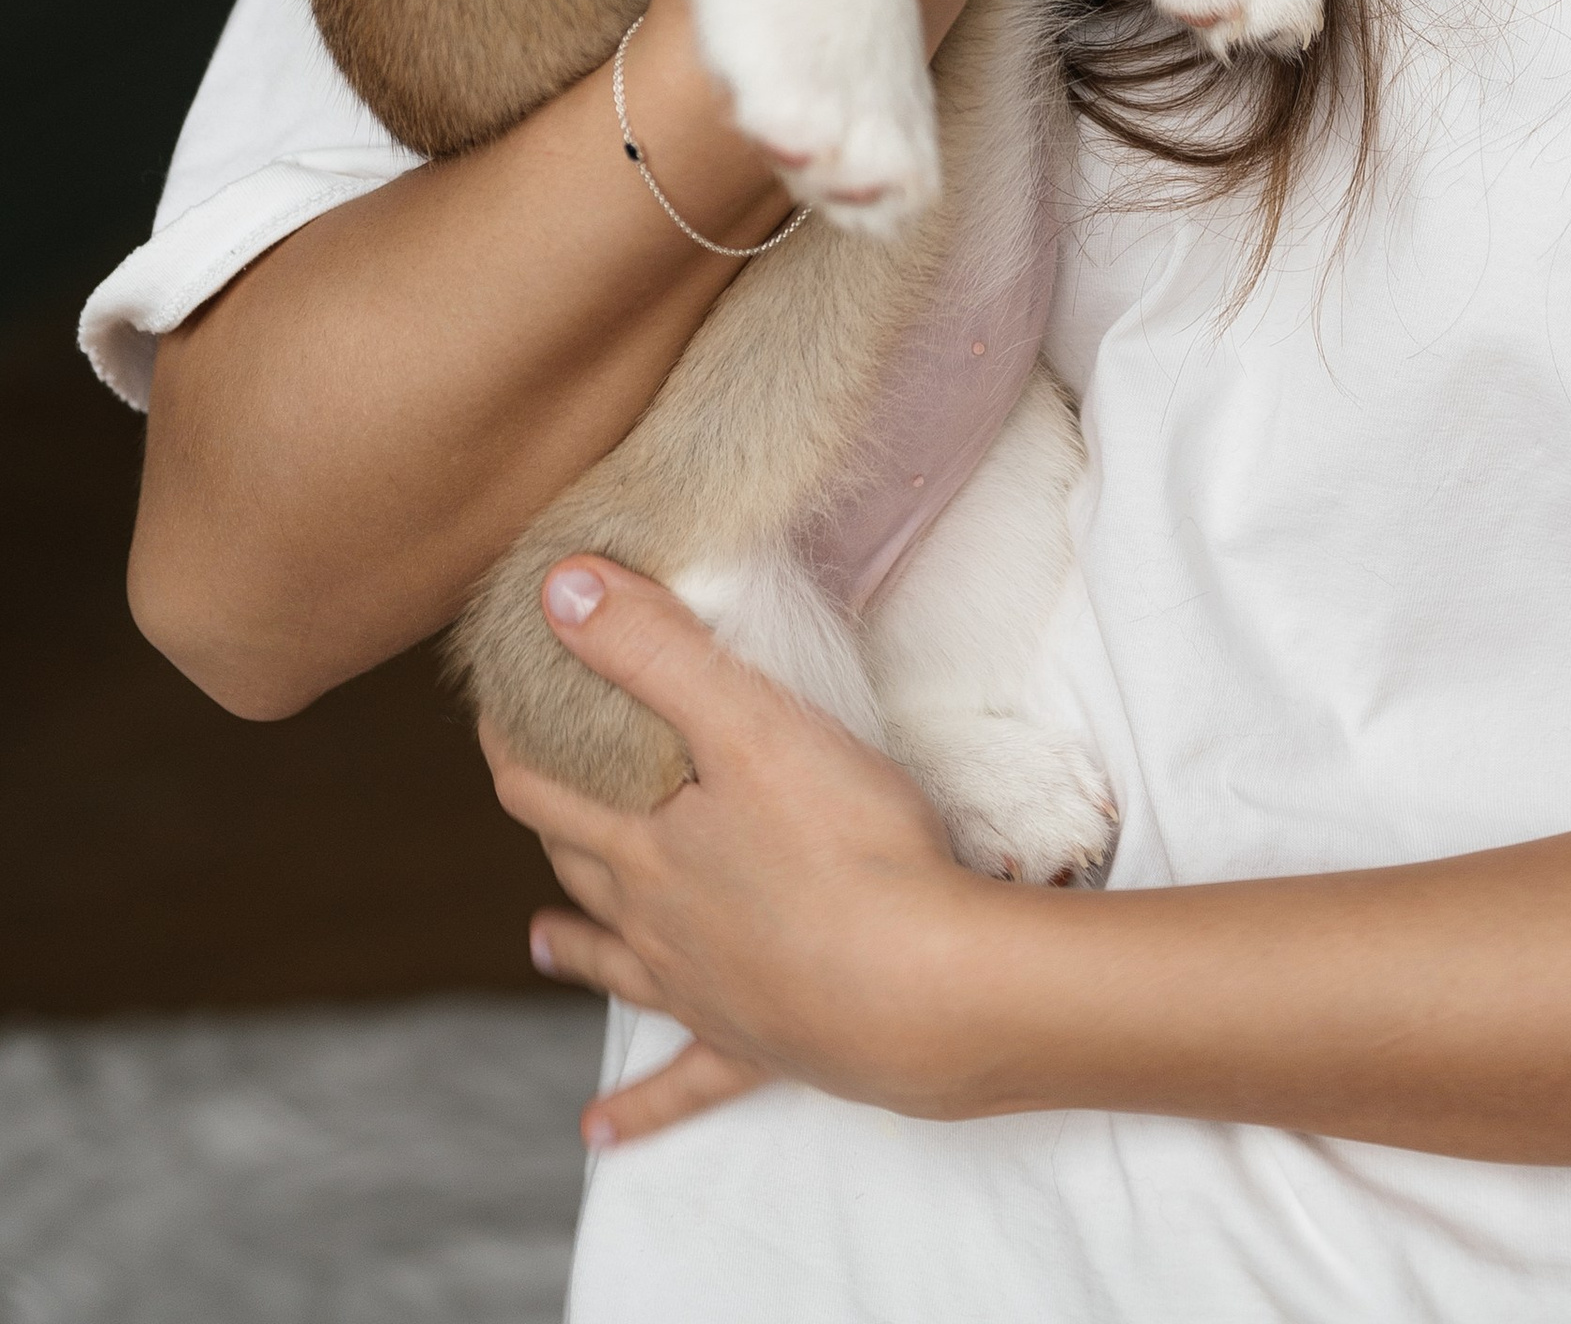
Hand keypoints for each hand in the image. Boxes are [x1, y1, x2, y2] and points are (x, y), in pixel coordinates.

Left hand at [489, 556, 1000, 1148]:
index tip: (498, 704)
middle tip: (530, 783)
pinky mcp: (757, 1046)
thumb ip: (657, 652)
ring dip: (575, 947)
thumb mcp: (751, 722)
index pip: (549, 788)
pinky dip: (639, 1108)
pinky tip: (599, 1134)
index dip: (515, 742)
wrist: (919, 990)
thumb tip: (556, 590)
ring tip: (542, 940)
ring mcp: (704, 990)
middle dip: (549, 821)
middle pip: (579, 867)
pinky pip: (684, 1083)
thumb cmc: (845, 846)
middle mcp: (658, 922)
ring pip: (618, 964)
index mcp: (647, 846)